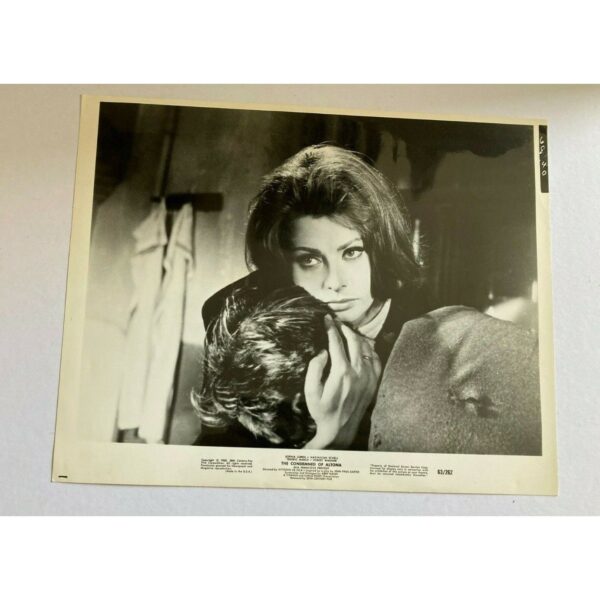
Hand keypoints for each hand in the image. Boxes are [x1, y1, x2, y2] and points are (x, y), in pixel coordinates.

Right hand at [303, 314, 381, 449]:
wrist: (340, 430)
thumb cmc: (322, 411)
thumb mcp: (310, 391)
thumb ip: (314, 368)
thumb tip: (323, 352)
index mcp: (341, 372)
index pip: (336, 342)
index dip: (330, 328)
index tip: (326, 319)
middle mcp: (358, 372)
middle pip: (353, 340)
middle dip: (344, 328)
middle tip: (336, 322)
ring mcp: (369, 377)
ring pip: (366, 348)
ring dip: (356, 337)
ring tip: (347, 331)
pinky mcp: (374, 382)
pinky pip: (375, 359)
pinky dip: (369, 349)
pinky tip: (362, 346)